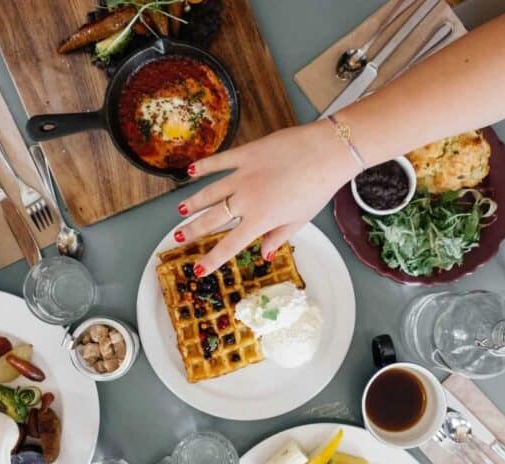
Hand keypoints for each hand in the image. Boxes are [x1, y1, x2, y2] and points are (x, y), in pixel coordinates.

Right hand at [175, 121, 356, 274]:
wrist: (326, 153)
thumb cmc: (318, 189)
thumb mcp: (300, 220)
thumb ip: (279, 237)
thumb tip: (265, 254)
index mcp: (260, 220)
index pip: (229, 245)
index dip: (212, 259)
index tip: (198, 269)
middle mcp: (246, 200)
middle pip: (212, 219)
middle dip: (193, 230)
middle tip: (178, 237)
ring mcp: (243, 175)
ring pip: (210, 192)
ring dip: (193, 202)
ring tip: (180, 210)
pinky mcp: (246, 154)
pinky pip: (219, 162)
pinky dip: (204, 166)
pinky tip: (191, 171)